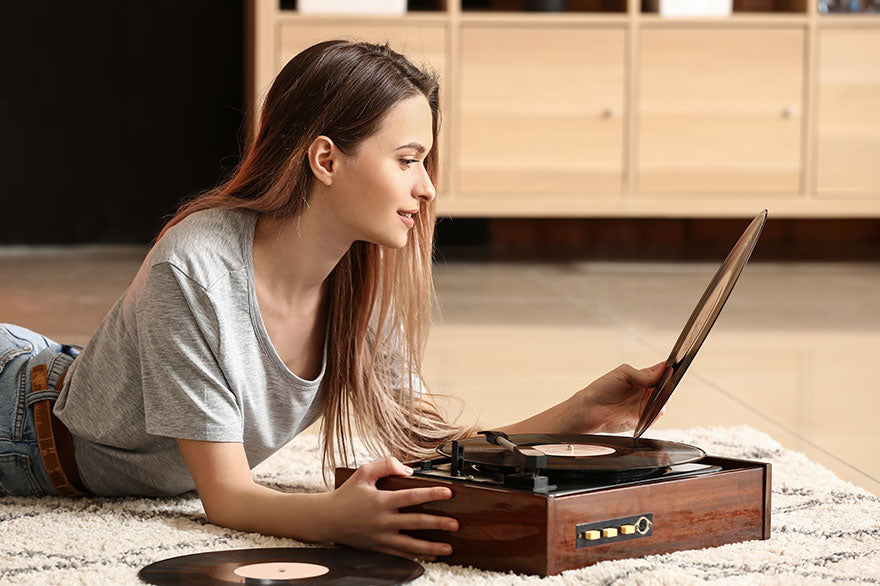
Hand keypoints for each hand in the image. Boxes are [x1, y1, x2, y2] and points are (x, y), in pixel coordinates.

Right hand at [318, 457, 458, 559]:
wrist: (327, 519)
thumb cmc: (346, 495)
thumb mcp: (363, 473)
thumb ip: (386, 465)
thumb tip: (408, 470)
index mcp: (381, 500)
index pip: (412, 497)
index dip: (432, 494)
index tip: (448, 493)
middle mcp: (383, 520)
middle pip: (416, 522)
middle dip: (438, 523)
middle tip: (455, 524)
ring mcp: (382, 537)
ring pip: (411, 544)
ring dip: (432, 547)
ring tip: (448, 548)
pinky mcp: (379, 547)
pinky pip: (401, 554)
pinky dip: (417, 556)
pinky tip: (430, 556)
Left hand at [572, 362, 666, 433]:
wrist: (590, 410)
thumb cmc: (602, 388)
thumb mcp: (623, 373)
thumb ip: (644, 374)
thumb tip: (662, 372)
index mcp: (642, 378)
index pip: (661, 372)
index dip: (669, 370)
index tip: (674, 368)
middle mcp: (645, 392)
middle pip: (666, 388)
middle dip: (669, 386)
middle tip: (668, 384)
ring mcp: (644, 406)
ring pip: (663, 403)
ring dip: (664, 400)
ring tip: (660, 396)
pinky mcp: (642, 420)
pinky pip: (655, 417)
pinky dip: (656, 413)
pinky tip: (654, 408)